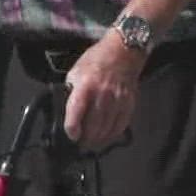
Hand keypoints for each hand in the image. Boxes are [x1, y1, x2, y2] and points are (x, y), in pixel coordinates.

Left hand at [62, 33, 147, 149]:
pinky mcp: (128, 104)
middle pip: (93, 127)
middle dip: (85, 139)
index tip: (71, 135)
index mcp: (85, 87)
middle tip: (81, 143)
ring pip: (107, 129)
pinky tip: (107, 136)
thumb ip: (71, 91)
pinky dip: (113, 134)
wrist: (123, 52)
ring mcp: (117, 101)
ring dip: (98, 139)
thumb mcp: (75, 72)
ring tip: (92, 142)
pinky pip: (120, 125)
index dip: (72, 129)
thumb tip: (67, 109)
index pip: (76, 114)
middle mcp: (102, 96)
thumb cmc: (97, 60)